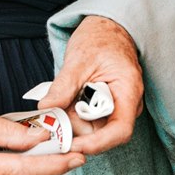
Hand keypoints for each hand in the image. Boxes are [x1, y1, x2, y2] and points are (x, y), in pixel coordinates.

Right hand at [0, 93, 84, 174]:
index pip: (26, 172)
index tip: (77, 156)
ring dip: (37, 173)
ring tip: (44, 145)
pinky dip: (21, 173)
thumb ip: (7, 131)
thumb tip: (40, 138)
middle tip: (63, 147)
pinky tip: (22, 151)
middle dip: (51, 173)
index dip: (56, 165)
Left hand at [26, 16, 144, 156]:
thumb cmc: (99, 39)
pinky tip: (65, 100)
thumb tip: (45, 108)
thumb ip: (63, 86)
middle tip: (54, 112)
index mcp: (128, 91)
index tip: (73, 145)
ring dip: (73, 120)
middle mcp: (127, 104)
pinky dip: (74, 114)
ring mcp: (117, 107)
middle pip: (103, 132)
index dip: (97, 143)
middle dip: (77, 128)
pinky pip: (89, 120)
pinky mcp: (106, 108)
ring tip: (61, 98)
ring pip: (93, 128)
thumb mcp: (78, 59)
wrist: (107, 29)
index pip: (120, 131)